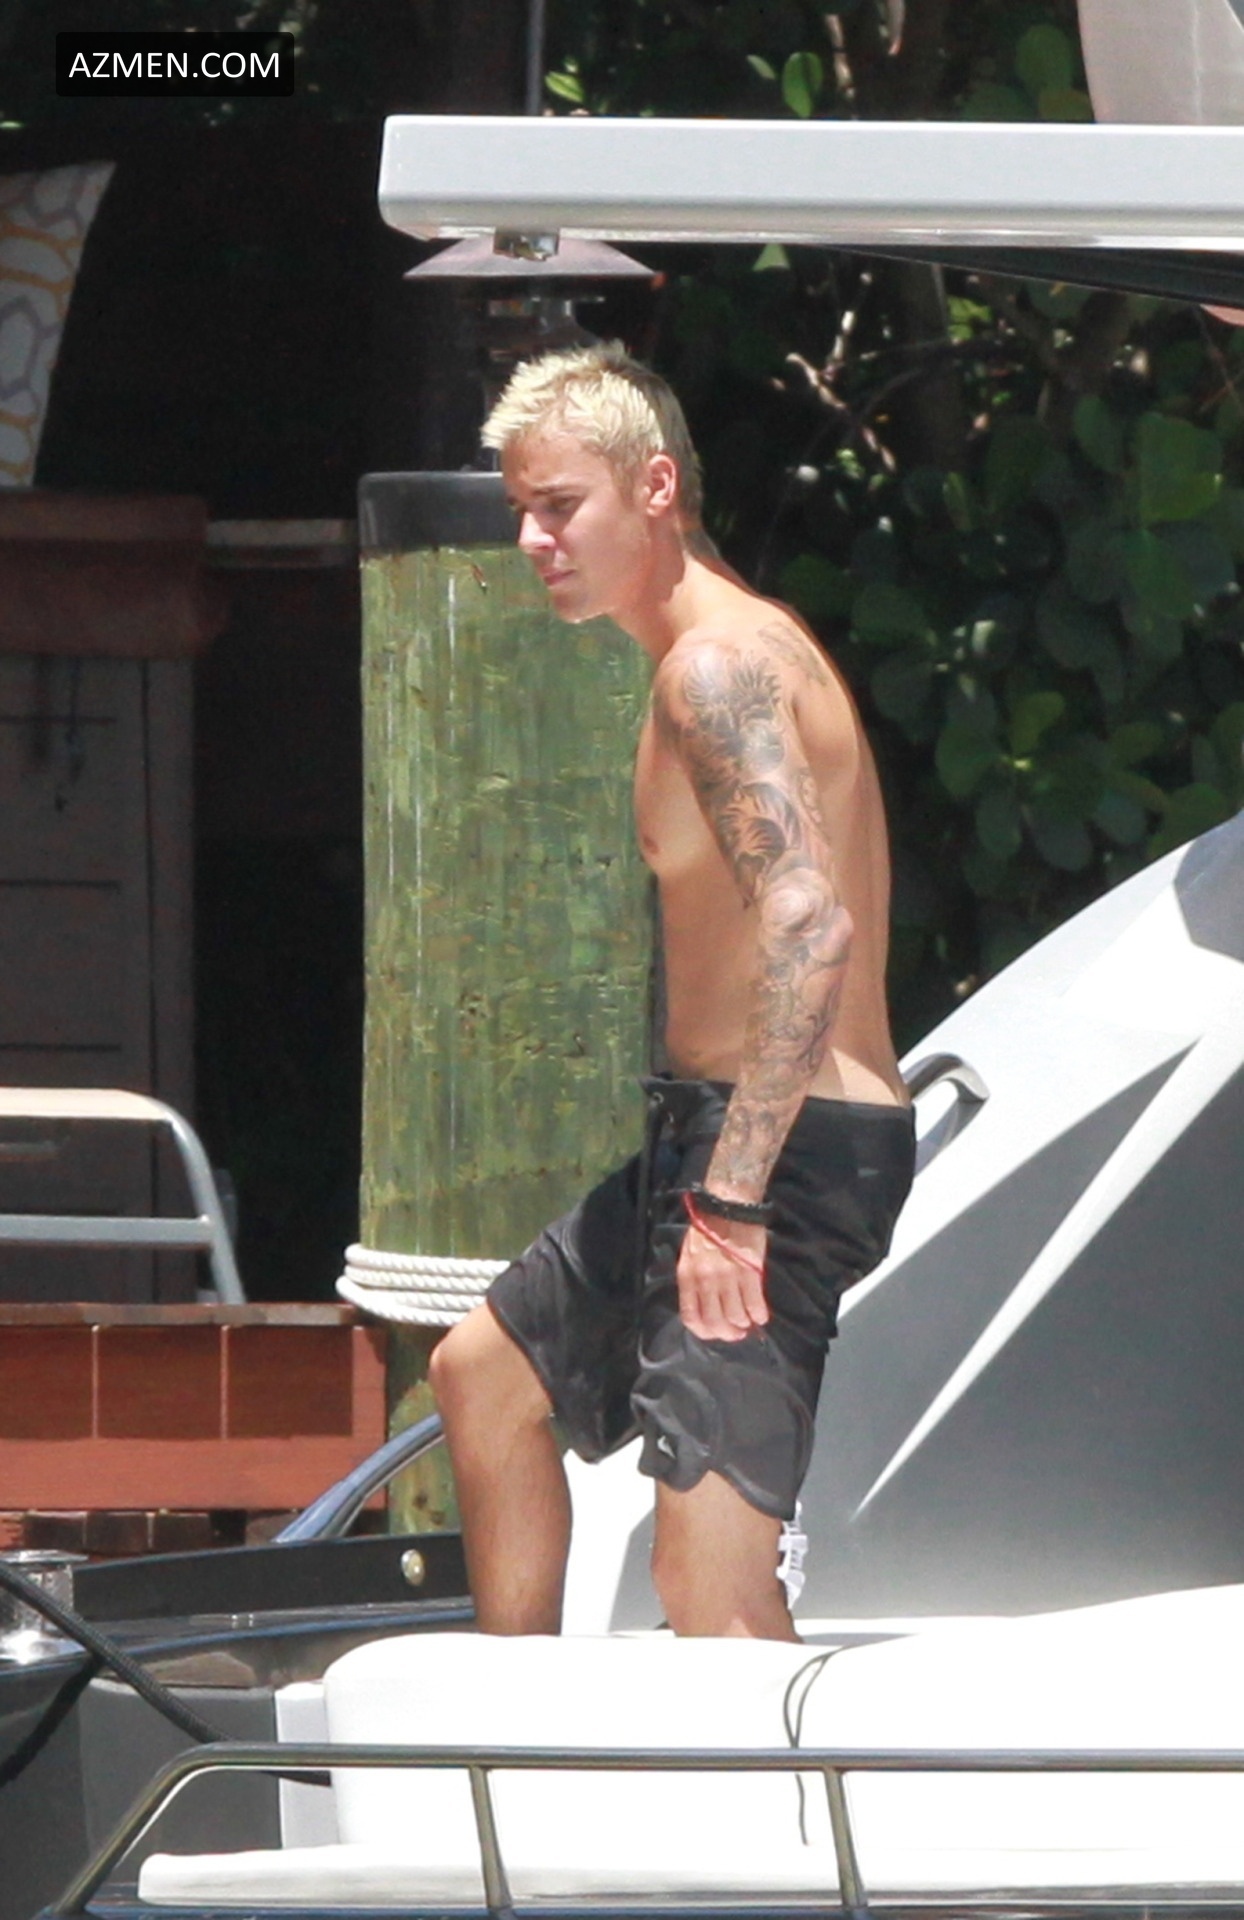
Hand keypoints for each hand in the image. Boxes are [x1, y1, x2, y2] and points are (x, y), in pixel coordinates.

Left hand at [676, 1213, 768, 1341]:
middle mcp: (705, 1280)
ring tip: (749, 1321)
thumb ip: (693, 1281)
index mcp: (687, 1276)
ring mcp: (727, 1276)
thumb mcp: (689, 1256)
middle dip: (727, 1333)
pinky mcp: (749, 1271)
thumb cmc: (708, 1230)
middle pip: (715, 1322)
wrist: (727, 1205)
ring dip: (744, 1324)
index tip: (716, 1333)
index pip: (691, 1317)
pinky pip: (754, 1303)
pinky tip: (761, 1316)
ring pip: (735, 1316)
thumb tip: (705, 1307)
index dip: (705, 1332)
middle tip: (737, 1333)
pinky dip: (758, 1314)